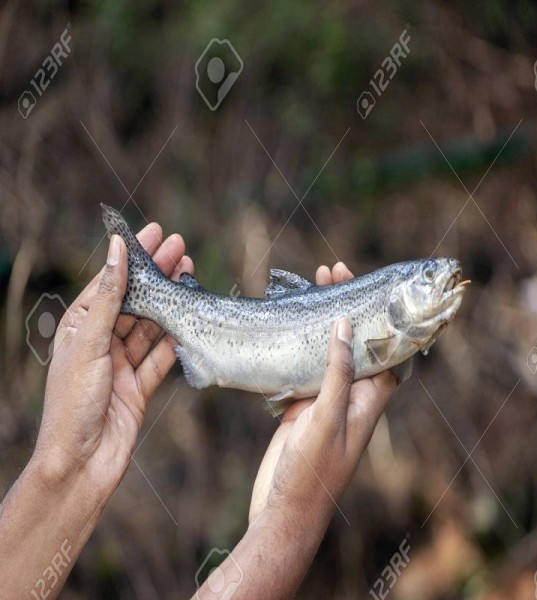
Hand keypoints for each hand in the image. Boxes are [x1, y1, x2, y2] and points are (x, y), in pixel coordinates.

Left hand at [33, 223, 193, 492]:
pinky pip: (163, 356)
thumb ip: (108, 298)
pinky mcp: (140, 385)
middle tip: (181, 248)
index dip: (133, 257)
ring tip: (191, 276)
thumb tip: (116, 251)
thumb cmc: (73, 404)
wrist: (83, 463)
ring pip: (152, 326)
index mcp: (80, 329)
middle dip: (158, 275)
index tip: (154, 233)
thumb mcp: (88, 344)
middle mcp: (101, 343)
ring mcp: (122, 365)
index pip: (110, 283)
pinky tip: (192, 320)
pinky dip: (177, 339)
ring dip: (171, 304)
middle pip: (136, 302)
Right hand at [249, 262, 397, 524]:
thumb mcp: (328, 418)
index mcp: (370, 399)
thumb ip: (338, 373)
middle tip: (332, 272)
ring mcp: (326, 399)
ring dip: (324, 321)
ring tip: (312, 287)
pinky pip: (306, 366)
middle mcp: (353, 395)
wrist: (283, 509)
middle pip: (356, 342)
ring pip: (330, 351)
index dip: (382, 316)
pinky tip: (291, 324)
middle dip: (348, 306)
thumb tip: (345, 326)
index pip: (386, 348)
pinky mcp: (303, 404)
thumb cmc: (312, 472)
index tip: (368, 284)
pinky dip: (302, 343)